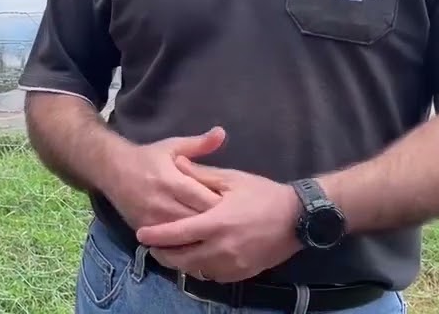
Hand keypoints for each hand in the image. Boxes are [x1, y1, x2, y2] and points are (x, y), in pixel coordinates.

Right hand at [99, 126, 227, 230]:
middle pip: (197, 220)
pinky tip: (196, 242)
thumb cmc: (147, 157)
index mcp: (172, 180)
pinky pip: (168, 242)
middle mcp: (162, 202)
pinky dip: (183, 243)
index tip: (236, 207)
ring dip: (200, 236)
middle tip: (231, 225)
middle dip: (214, 223)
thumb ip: (199, 144)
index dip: (222, 206)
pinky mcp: (144, 229)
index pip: (204, 199)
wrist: (111, 169)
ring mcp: (152, 219)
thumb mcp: (172, 146)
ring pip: (184, 236)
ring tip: (217, 235)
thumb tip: (222, 133)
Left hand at [134, 156, 303, 282]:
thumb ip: (201, 174)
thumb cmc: (263, 194)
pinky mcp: (242, 273)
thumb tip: (176, 163)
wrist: (298, 218)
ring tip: (172, 251)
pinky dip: (201, 268)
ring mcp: (233, 264)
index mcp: (217, 222)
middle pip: (182, 259)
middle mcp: (222, 248)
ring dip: (182, 262)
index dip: (156, 236)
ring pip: (196, 270)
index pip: (177, 234)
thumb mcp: (231, 179)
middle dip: (163, 255)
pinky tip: (198, 256)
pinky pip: (213, 275)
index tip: (141, 235)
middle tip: (153, 247)